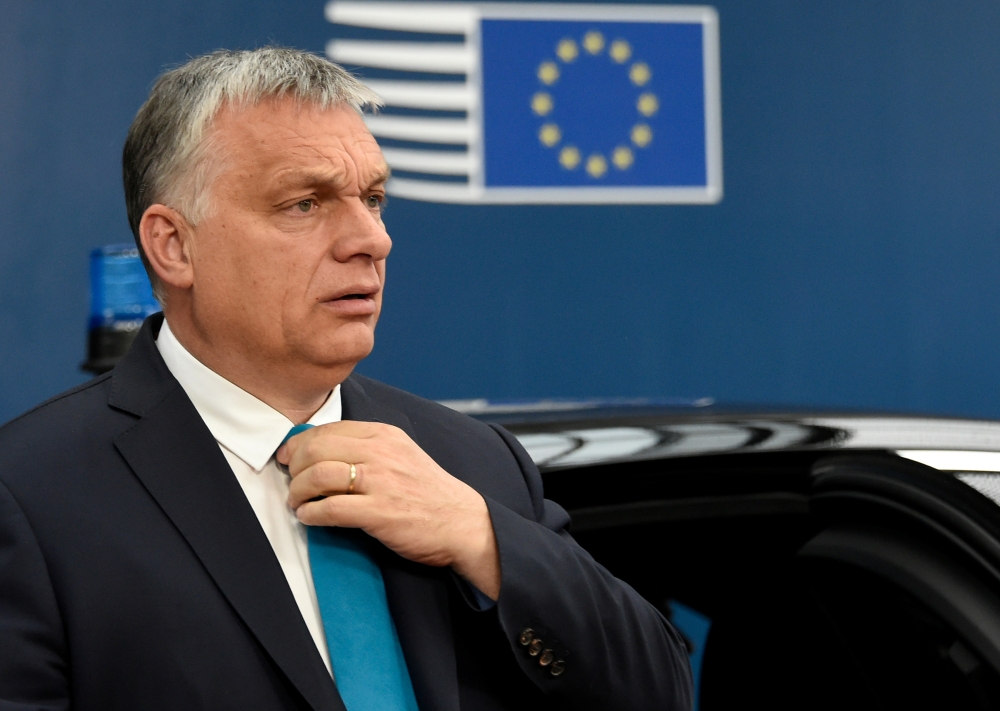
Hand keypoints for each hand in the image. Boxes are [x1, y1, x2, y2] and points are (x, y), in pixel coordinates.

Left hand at [277, 421, 500, 598]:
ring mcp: (380, 482)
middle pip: (316, 449)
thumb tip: (321, 452)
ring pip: (317, 476)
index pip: (327, 429)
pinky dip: (311, 514)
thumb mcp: (401, 455)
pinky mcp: (380, 512)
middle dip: (293, 466)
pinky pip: (330, 508)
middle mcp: (381, 452)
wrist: (461, 522)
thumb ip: (368, 448)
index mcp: (384, 435)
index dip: (299, 444)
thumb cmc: (428, 492)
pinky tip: (309, 518)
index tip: (288, 457)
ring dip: (297, 492)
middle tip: (290, 482)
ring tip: (297, 502)